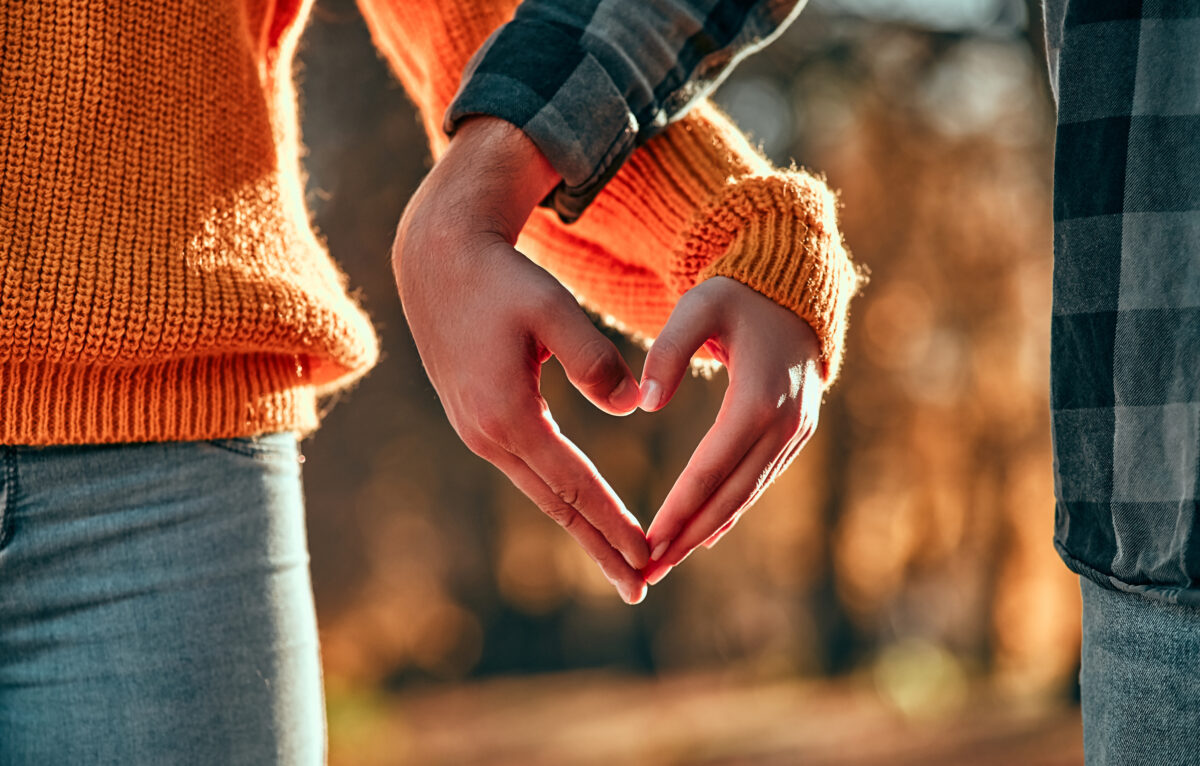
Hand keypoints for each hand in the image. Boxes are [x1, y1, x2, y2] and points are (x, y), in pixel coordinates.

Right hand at [393, 117, 649, 603]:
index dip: (614, 522)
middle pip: (555, 506)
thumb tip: (632, 406)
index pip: (574, 484)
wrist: (439, 261)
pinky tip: (582, 512)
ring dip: (581, 529)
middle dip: (599, 548)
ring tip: (619, 562)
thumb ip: (594, 359)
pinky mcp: (479, 421)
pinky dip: (561, 498)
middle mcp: (487, 435)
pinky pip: (529, 472)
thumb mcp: (552, 309)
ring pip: (541, 493)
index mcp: (507, 415)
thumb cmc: (501, 279)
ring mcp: (478, 432)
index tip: (648, 555)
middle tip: (639, 589)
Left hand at [639, 276, 822, 585]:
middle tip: (648, 571)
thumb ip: (667, 351)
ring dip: (706, 532)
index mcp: (759, 397)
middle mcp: (785, 423)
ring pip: (747, 494)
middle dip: (688, 536)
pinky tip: (703, 536)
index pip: (712, 466)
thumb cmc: (737, 295)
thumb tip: (644, 404)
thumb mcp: (698, 306)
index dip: (680, 508)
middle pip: (731, 494)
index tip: (648, 540)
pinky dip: (730, 510)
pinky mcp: (796, 435)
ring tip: (665, 562)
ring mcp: (796, 432)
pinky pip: (758, 481)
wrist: (792, 290)